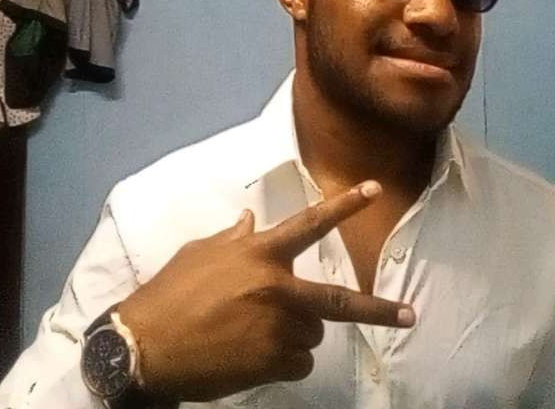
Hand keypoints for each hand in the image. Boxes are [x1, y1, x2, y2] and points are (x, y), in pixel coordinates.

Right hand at [118, 180, 414, 401]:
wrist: (145, 346)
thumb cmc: (170, 291)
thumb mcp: (198, 254)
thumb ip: (231, 237)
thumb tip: (248, 220)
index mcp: (259, 254)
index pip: (310, 224)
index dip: (344, 205)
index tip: (374, 190)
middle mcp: (277, 288)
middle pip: (339, 300)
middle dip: (378, 309)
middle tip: (408, 315)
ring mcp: (278, 328)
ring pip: (311, 334)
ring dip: (296, 332)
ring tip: (258, 332)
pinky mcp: (272, 364)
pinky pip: (298, 362)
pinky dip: (284, 359)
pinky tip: (253, 355)